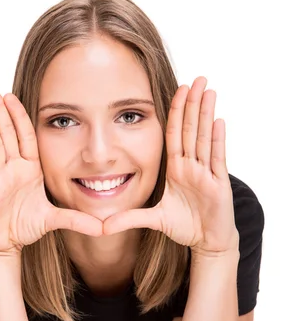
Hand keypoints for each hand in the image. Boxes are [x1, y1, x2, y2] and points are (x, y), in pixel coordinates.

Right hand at [0, 83, 102, 254]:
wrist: (5, 243)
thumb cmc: (25, 227)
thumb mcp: (55, 220)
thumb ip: (77, 220)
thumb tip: (104, 228)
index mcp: (29, 169)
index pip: (25, 136)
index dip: (19, 115)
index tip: (12, 95)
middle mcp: (13, 169)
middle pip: (5, 131)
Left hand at [102, 76, 239, 255]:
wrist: (207, 242)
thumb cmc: (185, 226)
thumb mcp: (154, 219)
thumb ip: (130, 218)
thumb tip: (102, 226)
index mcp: (177, 169)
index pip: (174, 134)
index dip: (176, 112)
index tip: (178, 89)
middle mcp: (192, 166)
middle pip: (190, 129)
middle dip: (193, 103)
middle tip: (196, 78)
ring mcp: (206, 174)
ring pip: (204, 138)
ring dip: (205, 113)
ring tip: (208, 90)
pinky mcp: (218, 184)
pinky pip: (216, 159)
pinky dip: (217, 140)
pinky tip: (218, 121)